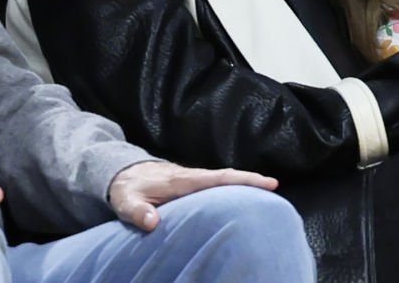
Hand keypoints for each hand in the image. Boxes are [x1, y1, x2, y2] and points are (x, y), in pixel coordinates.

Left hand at [108, 161, 277, 231]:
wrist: (122, 174)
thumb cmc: (126, 189)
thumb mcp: (126, 201)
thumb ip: (137, 212)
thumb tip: (154, 223)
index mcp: (183, 180)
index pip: (219, 178)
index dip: (243, 180)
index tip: (267, 182)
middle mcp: (193, 177)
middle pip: (228, 177)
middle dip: (251, 181)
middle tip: (275, 188)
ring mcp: (193, 180)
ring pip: (224, 181)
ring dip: (244, 185)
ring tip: (266, 196)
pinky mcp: (192, 186)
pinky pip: (217, 187)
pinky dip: (232, 190)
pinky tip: (241, 200)